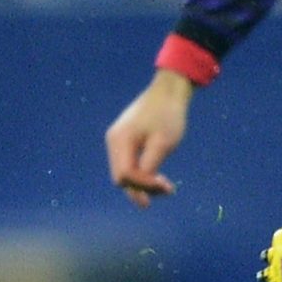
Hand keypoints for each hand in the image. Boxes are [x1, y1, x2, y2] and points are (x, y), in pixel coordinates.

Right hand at [105, 72, 193, 206]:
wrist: (168, 91)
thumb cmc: (168, 115)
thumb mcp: (163, 143)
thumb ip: (150, 166)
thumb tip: (142, 189)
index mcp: (121, 141)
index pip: (126, 175)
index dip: (145, 185)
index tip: (167, 187)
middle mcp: (114, 142)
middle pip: (121, 177)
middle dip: (142, 188)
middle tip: (168, 190)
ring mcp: (117, 141)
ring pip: (124, 173)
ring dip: (143, 182)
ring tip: (165, 186)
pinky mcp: (124, 140)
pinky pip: (128, 164)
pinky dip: (141, 173)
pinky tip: (158, 176)